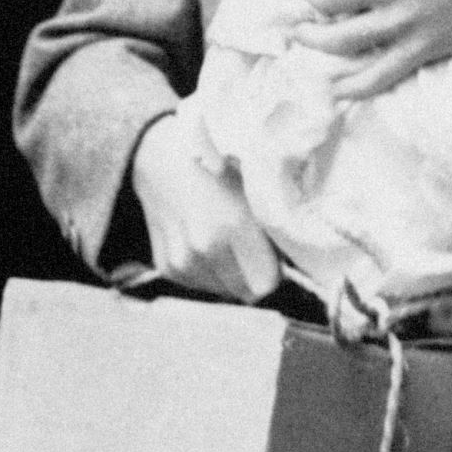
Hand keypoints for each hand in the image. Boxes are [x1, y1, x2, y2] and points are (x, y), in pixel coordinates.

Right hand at [128, 103, 281, 300]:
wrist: (160, 159)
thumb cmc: (214, 167)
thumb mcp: (251, 186)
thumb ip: (272, 223)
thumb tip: (292, 256)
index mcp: (233, 225)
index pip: (266, 284)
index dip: (273, 272)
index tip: (272, 257)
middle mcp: (205, 248)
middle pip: (245, 292)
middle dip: (251, 275)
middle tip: (247, 247)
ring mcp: (183, 261)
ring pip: (221, 291)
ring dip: (227, 274)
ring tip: (221, 240)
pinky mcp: (167, 267)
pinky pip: (199, 284)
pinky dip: (204, 270)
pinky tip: (200, 242)